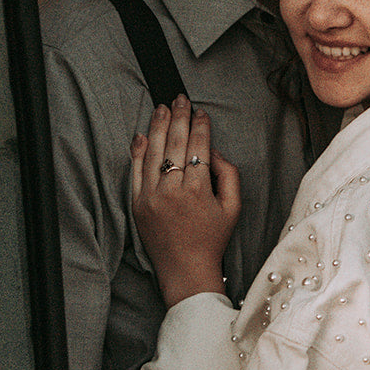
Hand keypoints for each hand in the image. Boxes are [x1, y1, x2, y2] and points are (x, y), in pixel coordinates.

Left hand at [131, 97, 240, 305]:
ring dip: (158, 126)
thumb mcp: (234, 207)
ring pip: (154, 151)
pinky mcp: (137, 204)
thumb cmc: (212, 239)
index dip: (200, 125)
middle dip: (179, 117)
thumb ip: (230, 175)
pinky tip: (142, 134)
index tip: (201, 112)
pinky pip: (136, 171)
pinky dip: (138, 150)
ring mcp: (151, 196)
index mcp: (198, 189)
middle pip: (175, 143)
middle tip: (180, 99)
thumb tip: (215, 151)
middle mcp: (173, 190)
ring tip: (162, 107)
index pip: (198, 145)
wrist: (185, 270)